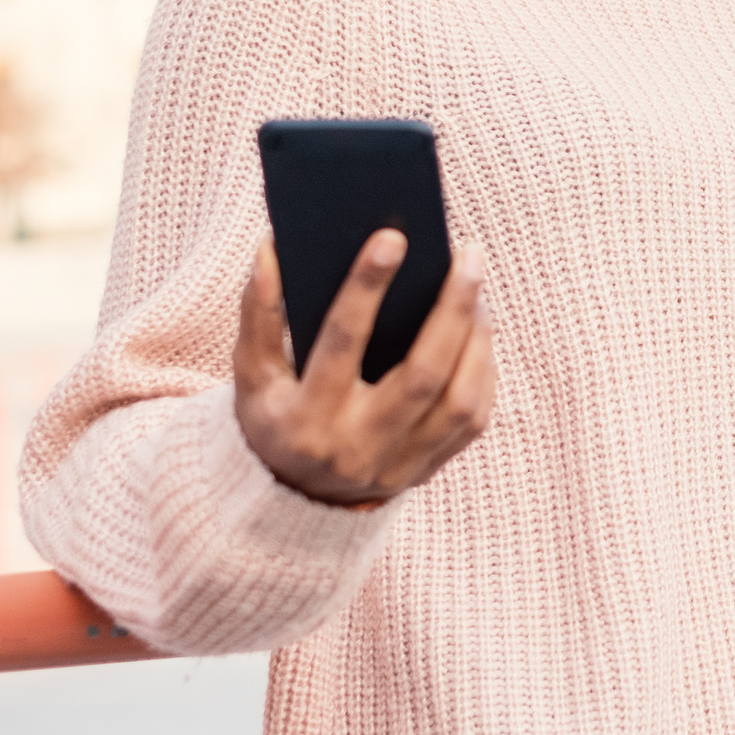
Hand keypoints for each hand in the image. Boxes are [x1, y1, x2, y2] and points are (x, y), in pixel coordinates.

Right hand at [234, 230, 493, 505]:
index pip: (342, 343)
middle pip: (422, 374)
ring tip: (477, 289)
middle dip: (452, 308)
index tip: (392, 237)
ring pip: (459, 401)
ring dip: (477, 338)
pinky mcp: (427, 470)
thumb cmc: (274, 416)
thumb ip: (259, 312)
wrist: (293, 498)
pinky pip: (472, 418)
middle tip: (469, 253)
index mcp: (305, 418)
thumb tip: (272, 247)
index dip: (366, 288)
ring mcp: (397, 465)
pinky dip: (482, 369)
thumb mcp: (251, 373)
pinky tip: (478, 330)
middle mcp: (355, 447)